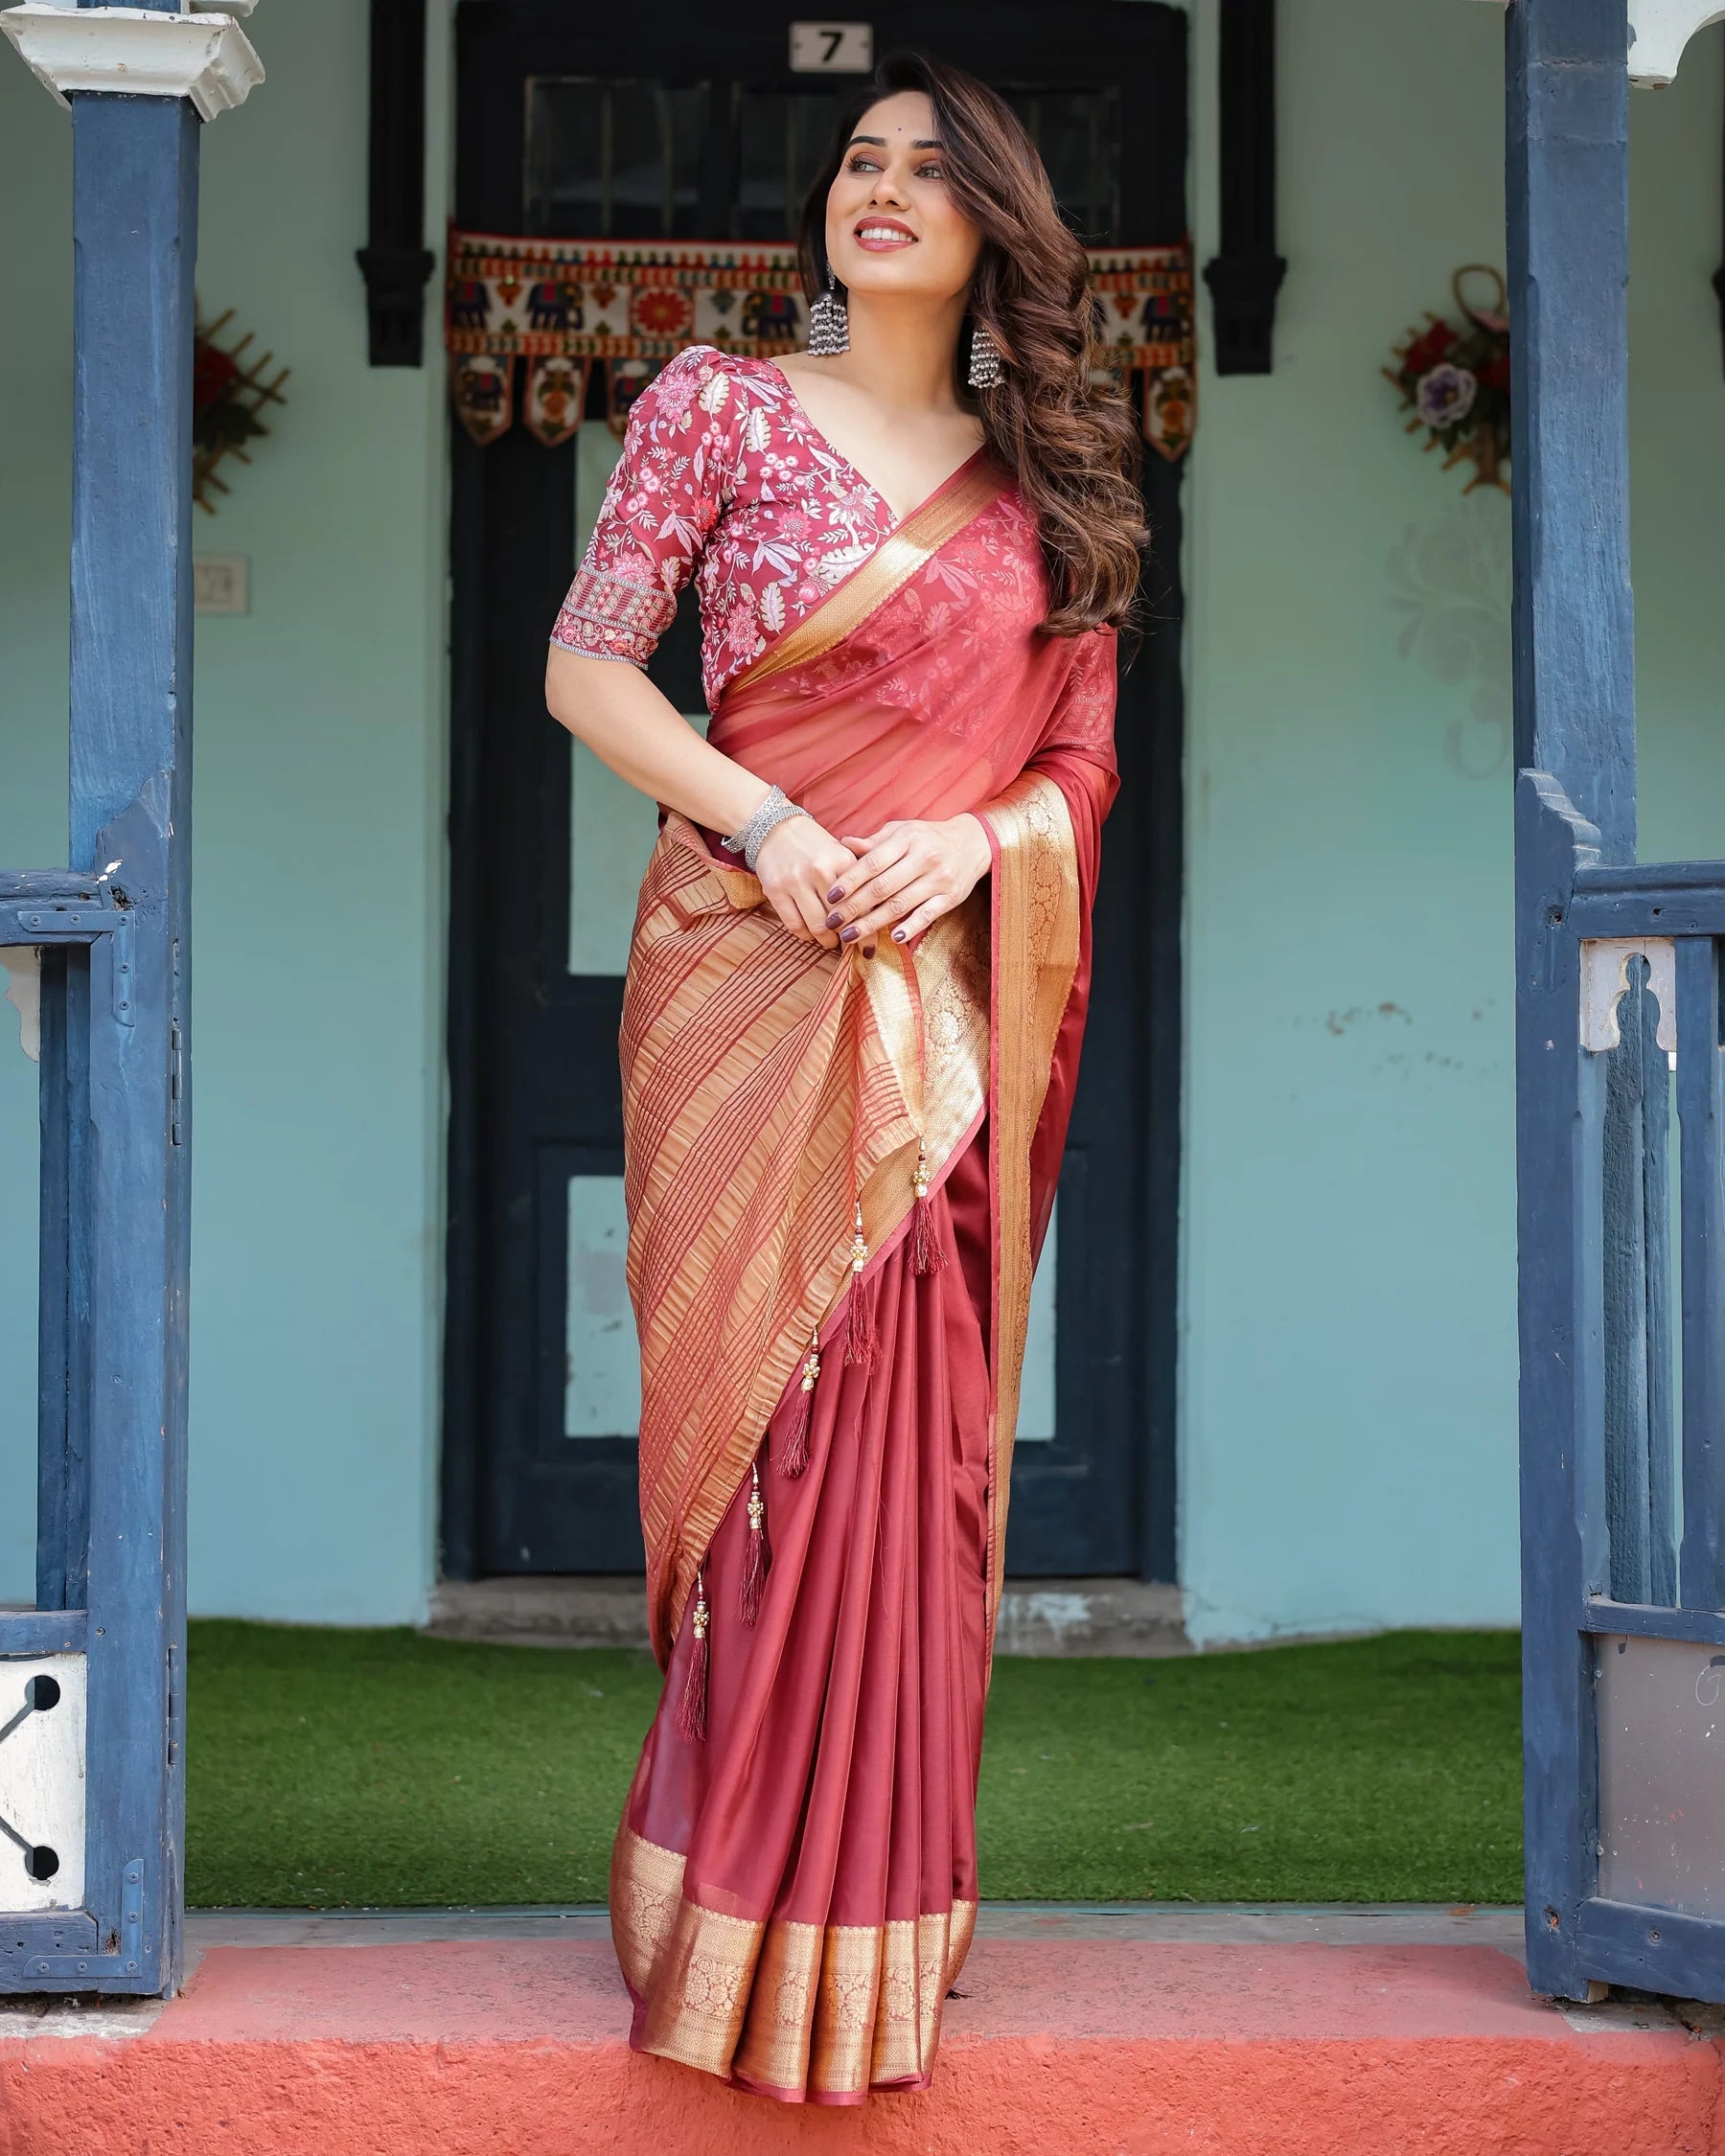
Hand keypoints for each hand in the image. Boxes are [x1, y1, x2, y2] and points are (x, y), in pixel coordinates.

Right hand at [753, 814, 858, 948]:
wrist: (777, 829)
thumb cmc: (816, 848)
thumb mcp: (843, 855)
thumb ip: (862, 880)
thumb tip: (880, 915)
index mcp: (843, 860)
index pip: (861, 904)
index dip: (867, 932)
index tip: (869, 949)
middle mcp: (820, 871)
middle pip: (841, 919)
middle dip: (846, 938)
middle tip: (848, 943)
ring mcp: (796, 881)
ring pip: (818, 926)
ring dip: (826, 940)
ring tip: (830, 940)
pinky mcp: (776, 890)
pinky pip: (795, 925)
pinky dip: (805, 935)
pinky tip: (810, 933)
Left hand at [824, 815, 992, 953]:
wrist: (972, 843)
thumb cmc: (928, 838)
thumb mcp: (902, 831)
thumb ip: (874, 842)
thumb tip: (843, 843)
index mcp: (907, 838)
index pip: (872, 862)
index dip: (850, 880)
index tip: (830, 896)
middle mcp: (924, 858)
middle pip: (883, 887)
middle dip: (854, 907)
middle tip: (833, 922)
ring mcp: (939, 879)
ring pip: (901, 904)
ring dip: (873, 923)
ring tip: (850, 937)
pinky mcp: (952, 897)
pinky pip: (928, 914)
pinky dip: (910, 927)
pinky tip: (893, 938)